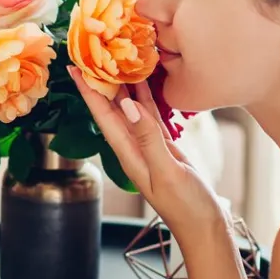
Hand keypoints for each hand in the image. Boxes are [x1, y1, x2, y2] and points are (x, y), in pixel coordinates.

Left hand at [67, 66, 225, 237]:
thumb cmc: (186, 207)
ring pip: (130, 109)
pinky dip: (145, 97)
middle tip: (93, 52)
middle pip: (111, 108)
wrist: (205, 227)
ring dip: (122, 85)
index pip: (102, 116)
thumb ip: (148, 138)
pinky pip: (149, 115)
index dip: (88, 91)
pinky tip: (145, 82)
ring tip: (116, 57)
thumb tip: (126, 104)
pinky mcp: (164, 147)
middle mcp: (133, 148)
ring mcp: (148, 147)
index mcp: (128, 154)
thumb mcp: (167, 171)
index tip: (74, 67)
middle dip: (100, 82)